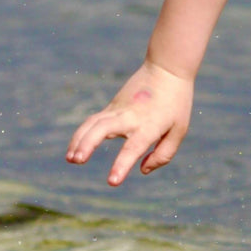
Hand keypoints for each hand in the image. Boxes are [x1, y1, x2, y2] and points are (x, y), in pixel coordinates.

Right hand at [66, 61, 192, 185]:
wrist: (166, 69)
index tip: (112, 181)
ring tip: (71, 159)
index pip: (133, 148)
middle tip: (77, 160)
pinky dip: (81, 134)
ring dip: (79, 140)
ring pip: (92, 124)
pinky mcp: (111, 107)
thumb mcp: (179, 129)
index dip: (122, 165)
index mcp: (150, 125)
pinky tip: (75, 149)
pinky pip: (92, 121)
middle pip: (103, 129)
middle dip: (88, 145)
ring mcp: (118, 110)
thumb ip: (163, 154)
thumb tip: (142, 170)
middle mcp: (130, 117)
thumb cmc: (176, 103)